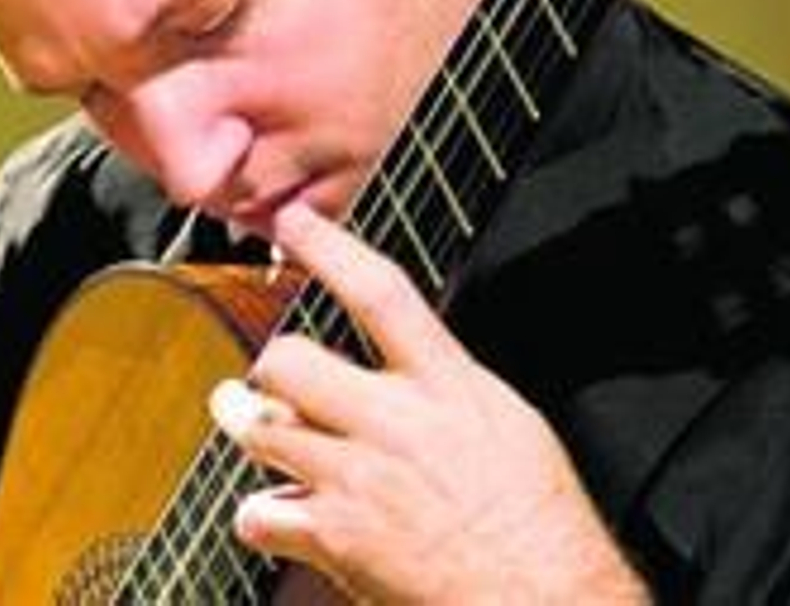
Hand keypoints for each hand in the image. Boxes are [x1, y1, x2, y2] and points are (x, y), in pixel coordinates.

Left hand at [209, 203, 647, 603]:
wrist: (540, 598)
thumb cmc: (538, 519)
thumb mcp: (509, 421)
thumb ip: (445, 381)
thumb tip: (409, 352)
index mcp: (448, 387)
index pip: (381, 294)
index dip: (330, 248)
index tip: (294, 222)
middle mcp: (395, 425)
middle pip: (291, 362)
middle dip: (271, 367)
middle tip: (269, 377)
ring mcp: (357, 480)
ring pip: (260, 430)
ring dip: (249, 428)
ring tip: (250, 422)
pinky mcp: (335, 537)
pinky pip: (258, 512)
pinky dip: (262, 514)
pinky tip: (283, 513)